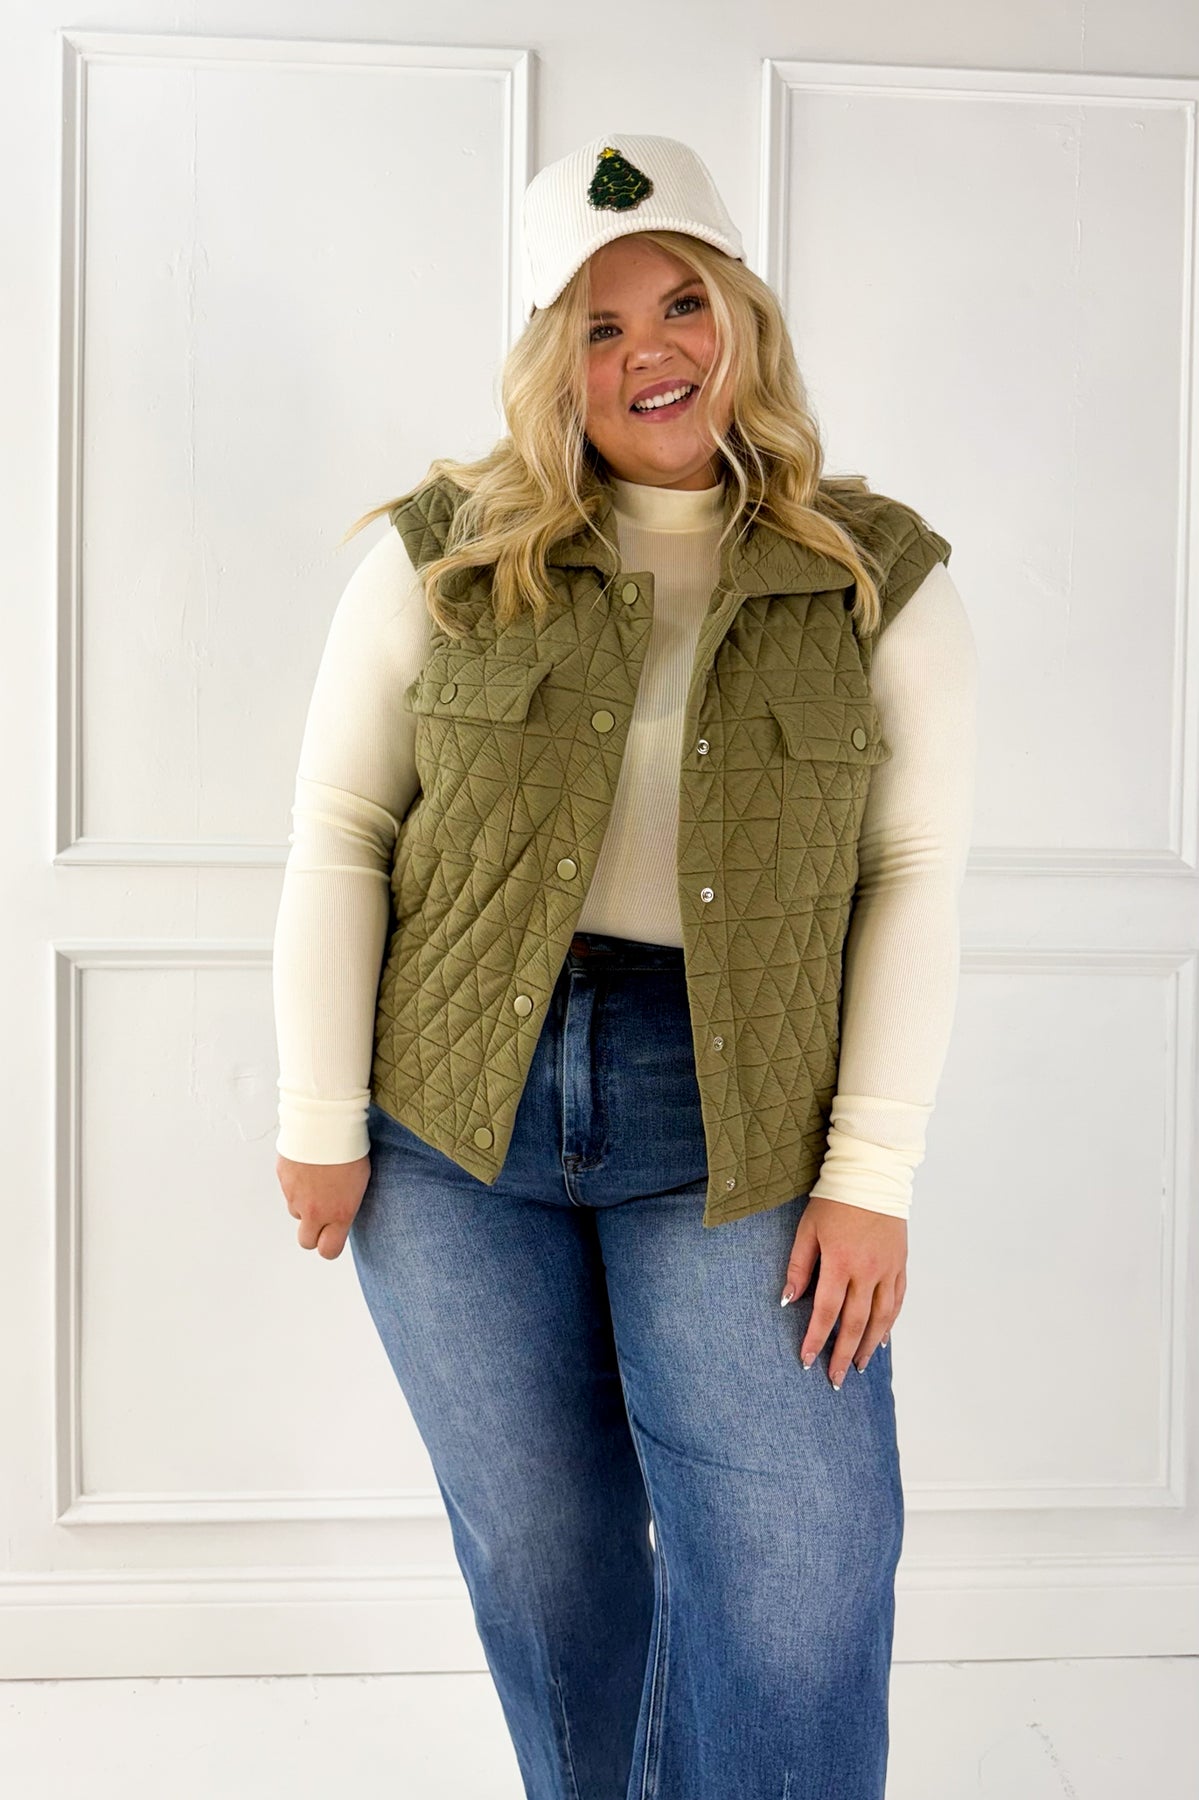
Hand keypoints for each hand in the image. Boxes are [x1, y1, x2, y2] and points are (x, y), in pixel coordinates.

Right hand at [276, 1153, 370, 1259]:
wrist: (326, 1124)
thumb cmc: (349, 1149)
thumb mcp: (360, 1182)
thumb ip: (346, 1205)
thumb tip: (338, 1213)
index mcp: (339, 1213)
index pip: (329, 1250)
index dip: (330, 1245)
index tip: (332, 1237)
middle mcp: (315, 1211)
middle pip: (306, 1241)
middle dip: (313, 1232)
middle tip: (321, 1215)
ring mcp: (296, 1196)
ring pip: (296, 1212)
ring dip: (304, 1204)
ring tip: (317, 1181)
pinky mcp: (283, 1180)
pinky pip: (288, 1190)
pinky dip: (295, 1183)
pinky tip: (307, 1167)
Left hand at [780, 1194, 906, 1388]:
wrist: (871, 1175)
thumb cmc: (833, 1200)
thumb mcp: (807, 1229)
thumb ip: (799, 1266)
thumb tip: (787, 1300)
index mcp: (840, 1261)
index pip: (826, 1311)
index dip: (816, 1339)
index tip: (807, 1361)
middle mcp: (867, 1270)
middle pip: (856, 1323)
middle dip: (844, 1354)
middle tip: (835, 1378)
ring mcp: (888, 1269)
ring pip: (881, 1318)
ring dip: (870, 1346)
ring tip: (860, 1366)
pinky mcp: (900, 1264)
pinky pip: (898, 1301)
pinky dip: (890, 1323)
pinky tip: (883, 1339)